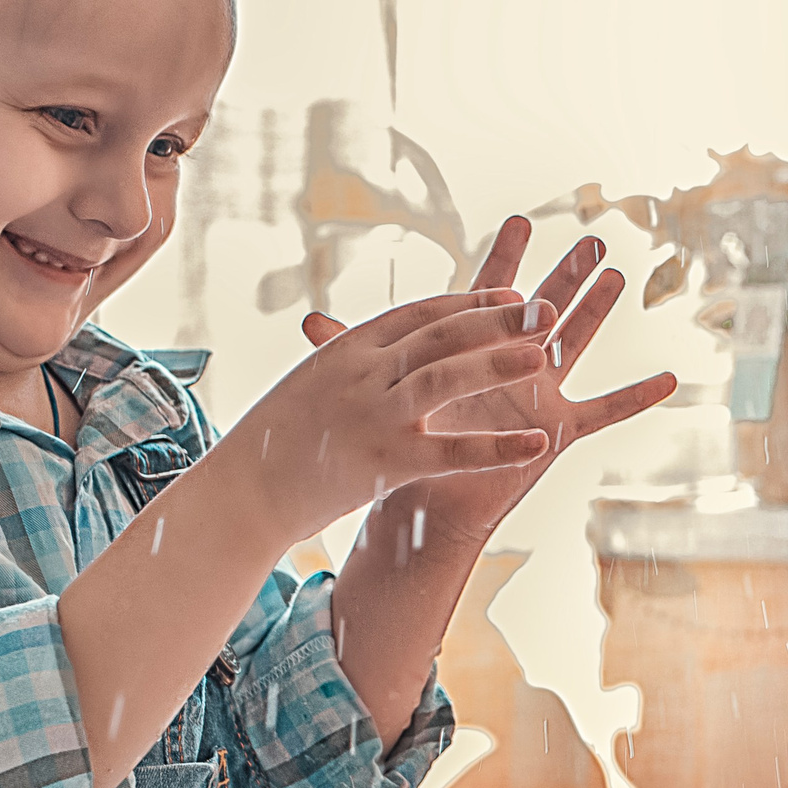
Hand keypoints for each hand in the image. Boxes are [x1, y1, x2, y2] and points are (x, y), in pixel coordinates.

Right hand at [227, 287, 559, 549]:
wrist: (242, 494)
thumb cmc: (276, 441)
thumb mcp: (313, 384)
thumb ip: (355, 360)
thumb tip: (394, 347)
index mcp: (346, 350)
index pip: (418, 314)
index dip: (469, 302)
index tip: (510, 293)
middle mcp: (361, 374)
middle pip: (440, 335)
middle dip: (496, 319)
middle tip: (545, 308)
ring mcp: (372, 416)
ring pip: (446, 378)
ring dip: (498, 363)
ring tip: (544, 353)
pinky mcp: (384, 463)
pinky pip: (452, 451)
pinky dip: (497, 447)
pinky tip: (535, 443)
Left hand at [301, 217, 677, 550]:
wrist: (418, 501)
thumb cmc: (400, 441)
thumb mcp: (377, 390)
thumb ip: (352, 351)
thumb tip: (307, 320)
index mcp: (472, 348)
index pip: (490, 292)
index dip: (504, 257)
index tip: (521, 219)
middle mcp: (512, 363)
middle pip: (544, 306)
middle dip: (566, 271)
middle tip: (593, 234)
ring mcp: (539, 393)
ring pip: (575, 341)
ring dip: (597, 311)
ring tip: (621, 275)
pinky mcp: (555, 430)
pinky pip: (605, 411)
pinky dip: (637, 397)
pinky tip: (671, 380)